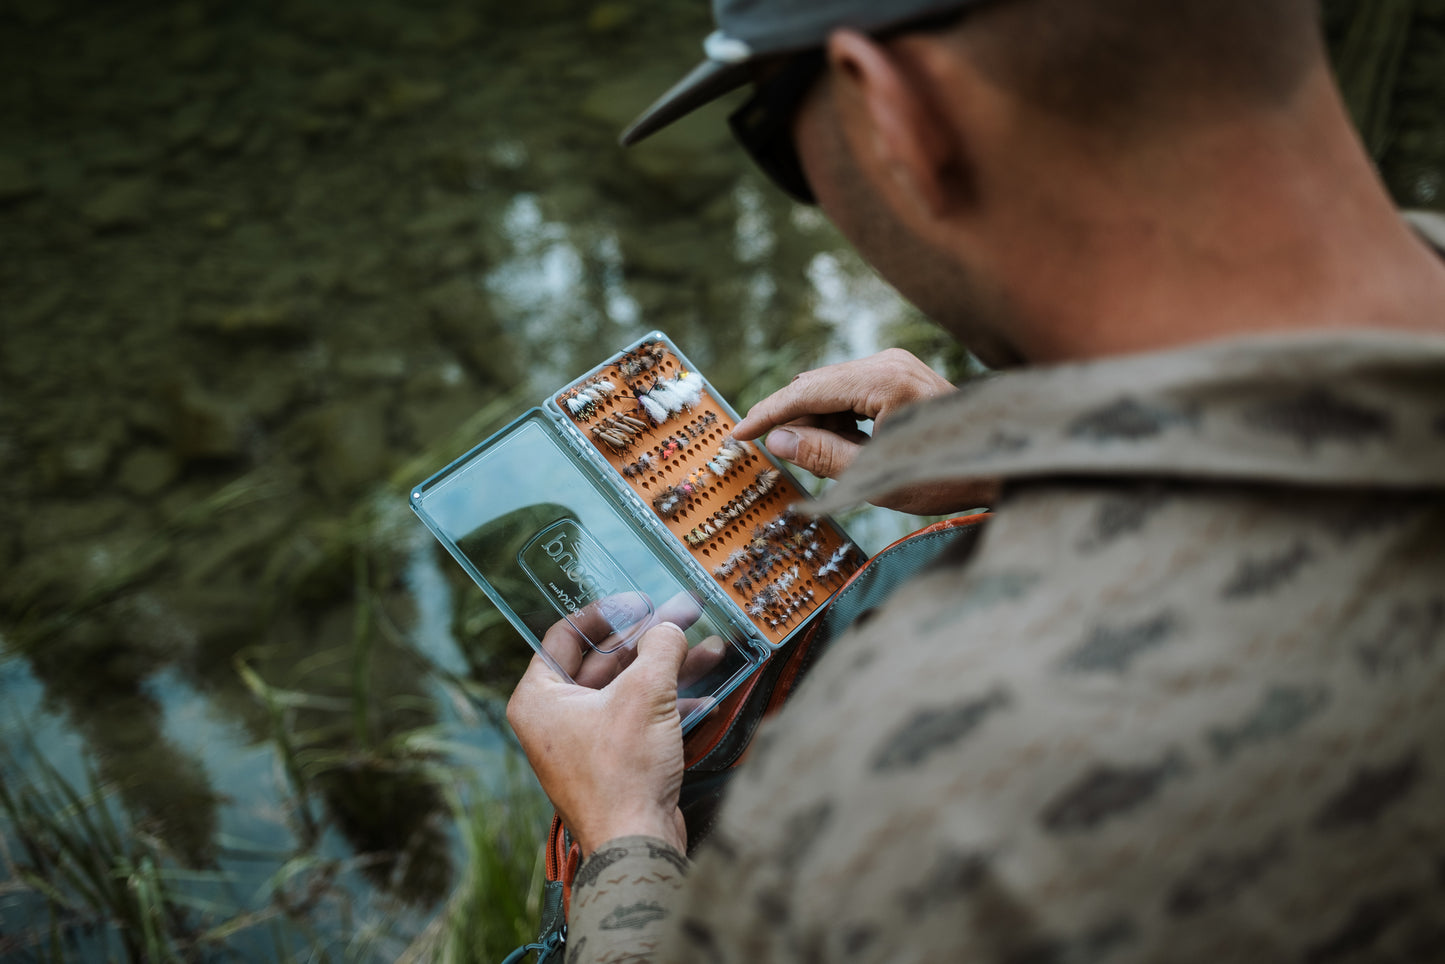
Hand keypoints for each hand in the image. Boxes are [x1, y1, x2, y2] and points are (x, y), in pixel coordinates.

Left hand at [507, 617, 691, 855]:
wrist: (637, 843)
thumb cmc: (623, 773)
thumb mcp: (644, 694)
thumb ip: (659, 648)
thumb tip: (670, 629)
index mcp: (540, 697)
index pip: (565, 635)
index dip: (605, 613)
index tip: (638, 601)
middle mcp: (555, 719)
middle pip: (605, 661)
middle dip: (650, 640)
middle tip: (684, 618)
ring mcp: (585, 743)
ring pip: (629, 690)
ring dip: (669, 670)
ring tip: (711, 650)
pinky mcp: (614, 763)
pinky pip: (639, 719)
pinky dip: (670, 704)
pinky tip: (707, 692)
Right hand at [732, 349, 997, 514]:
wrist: (1001, 465)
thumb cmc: (945, 474)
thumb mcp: (875, 474)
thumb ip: (822, 455)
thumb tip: (778, 440)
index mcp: (883, 381)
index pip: (807, 392)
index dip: (767, 415)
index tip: (737, 434)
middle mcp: (888, 362)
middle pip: (817, 386)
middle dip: (789, 418)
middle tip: (766, 451)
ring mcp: (896, 364)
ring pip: (832, 388)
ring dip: (814, 420)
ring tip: (812, 456)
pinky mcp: (902, 374)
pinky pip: (852, 391)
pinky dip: (836, 416)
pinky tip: (839, 445)